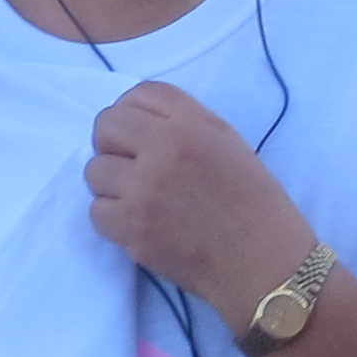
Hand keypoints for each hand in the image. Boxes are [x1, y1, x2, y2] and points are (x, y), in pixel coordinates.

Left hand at [82, 81, 310, 328]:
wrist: (261, 262)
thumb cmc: (252, 202)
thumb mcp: (227, 142)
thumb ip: (182, 122)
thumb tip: (135, 121)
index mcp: (191, 123)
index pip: (137, 94)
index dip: (133, 112)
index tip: (138, 134)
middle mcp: (163, 147)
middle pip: (105, 125)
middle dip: (112, 144)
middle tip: (131, 166)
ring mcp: (143, 187)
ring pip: (94, 170)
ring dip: (111, 184)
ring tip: (139, 199)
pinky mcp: (131, 226)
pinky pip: (96, 210)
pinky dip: (113, 219)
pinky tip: (139, 224)